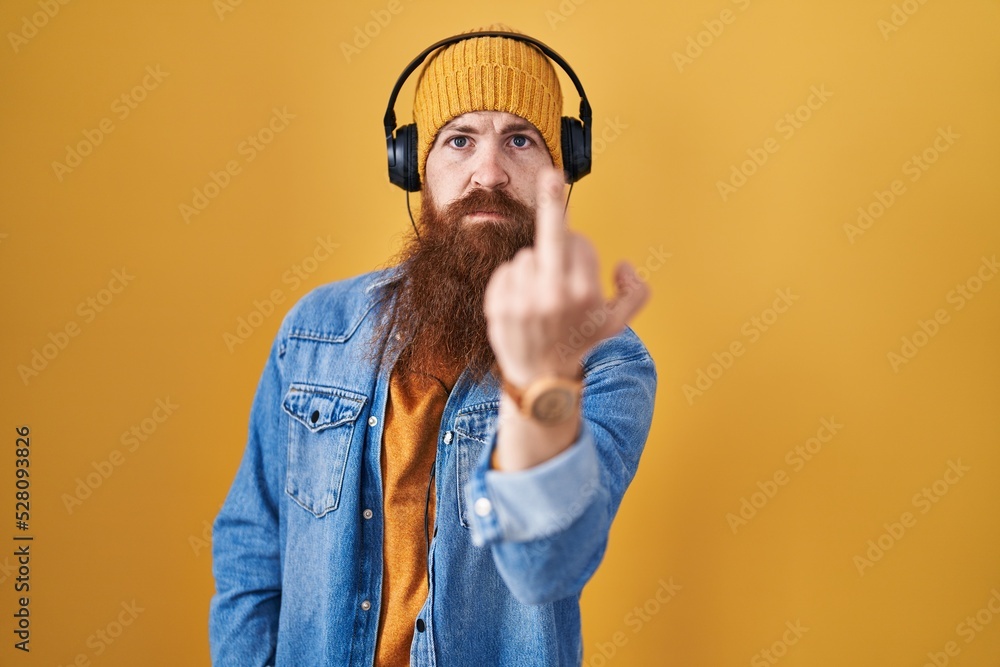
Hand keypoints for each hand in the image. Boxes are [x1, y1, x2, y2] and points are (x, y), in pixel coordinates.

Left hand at [484, 166, 650, 388]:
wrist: (540, 379)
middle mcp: (553, 296)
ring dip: (535, 267)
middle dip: (553, 201)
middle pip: (552, 234)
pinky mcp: (498, 306)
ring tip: (540, 298)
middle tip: (551, 173)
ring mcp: (523, 301)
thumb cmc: (580, 342)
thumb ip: (636, 293)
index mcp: (584, 295)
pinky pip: (506, 270)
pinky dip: (514, 279)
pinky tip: (522, 302)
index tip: (578, 259)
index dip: (580, 248)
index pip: (580, 244)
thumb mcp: (618, 324)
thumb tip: (621, 265)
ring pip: (527, 255)